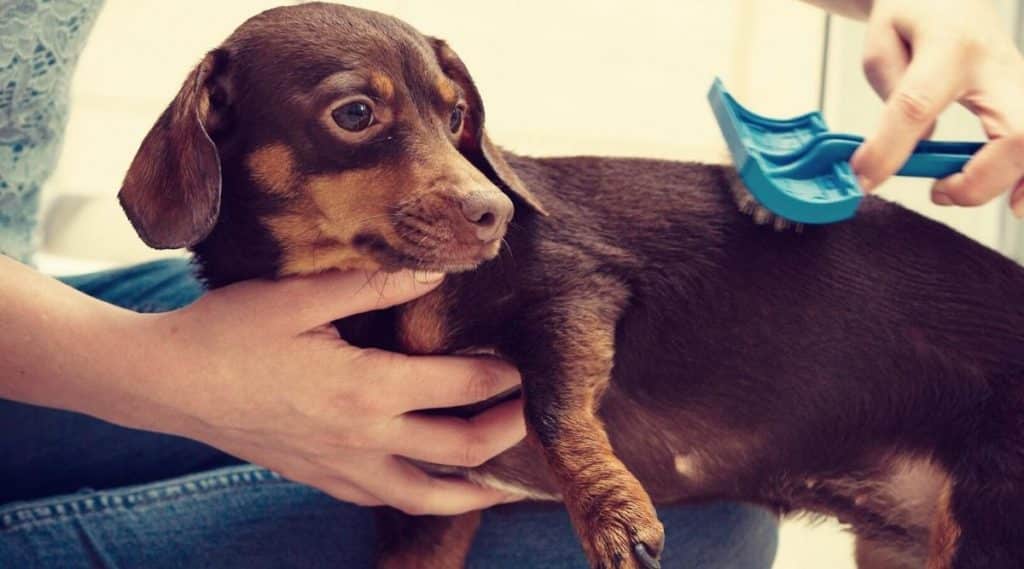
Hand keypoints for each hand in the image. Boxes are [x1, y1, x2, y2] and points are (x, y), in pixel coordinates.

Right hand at [133, 270, 524, 514]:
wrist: (168, 383)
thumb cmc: (231, 331)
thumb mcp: (302, 295)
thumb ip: (376, 284)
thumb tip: (436, 269)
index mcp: (368, 387)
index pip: (462, 386)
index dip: (503, 376)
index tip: (526, 362)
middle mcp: (364, 438)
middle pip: (461, 447)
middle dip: (507, 432)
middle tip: (533, 414)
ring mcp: (342, 467)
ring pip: (428, 495)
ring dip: (475, 487)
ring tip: (508, 481)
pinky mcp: (321, 478)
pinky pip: (384, 499)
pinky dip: (420, 496)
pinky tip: (432, 485)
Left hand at [849, 0, 1023, 216]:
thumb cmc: (915, 13)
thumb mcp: (882, 43)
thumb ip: (893, 96)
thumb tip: (912, 147)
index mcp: (947, 46)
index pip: (918, 105)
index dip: (889, 148)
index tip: (863, 177)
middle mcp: (996, 65)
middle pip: (1015, 133)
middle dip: (979, 179)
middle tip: (938, 191)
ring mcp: (1020, 82)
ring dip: (1009, 183)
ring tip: (961, 194)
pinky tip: (1015, 199)